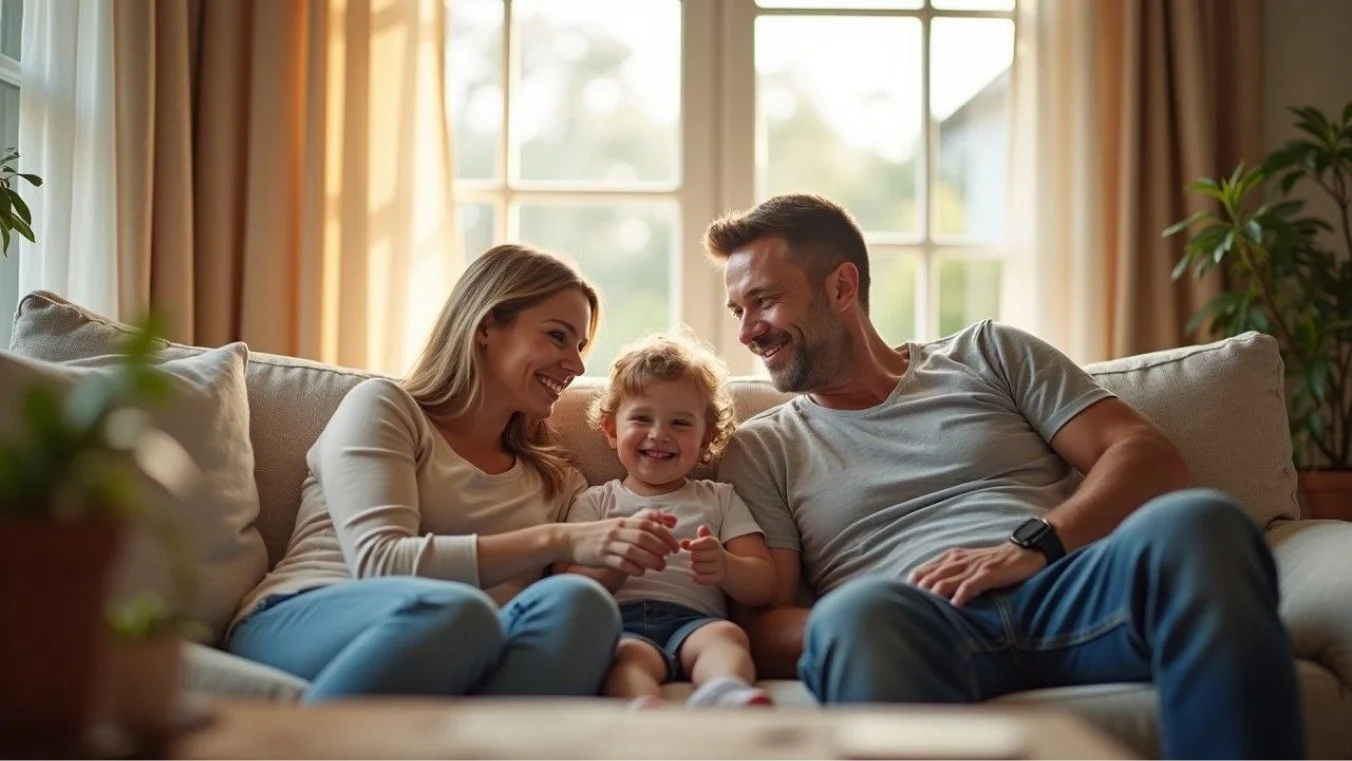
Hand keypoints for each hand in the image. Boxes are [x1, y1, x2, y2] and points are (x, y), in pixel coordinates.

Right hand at [568, 509, 679, 576]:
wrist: (570, 539)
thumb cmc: (598, 535)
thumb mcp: (616, 526)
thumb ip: (636, 528)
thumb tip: (660, 528)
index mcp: (623, 522)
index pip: (649, 525)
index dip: (665, 535)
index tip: (675, 546)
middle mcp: (616, 531)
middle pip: (643, 537)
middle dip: (660, 547)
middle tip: (670, 557)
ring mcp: (607, 543)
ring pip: (633, 550)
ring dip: (650, 559)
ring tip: (661, 567)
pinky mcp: (600, 556)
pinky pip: (619, 562)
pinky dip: (633, 567)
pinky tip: (641, 572)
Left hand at [682, 524, 726, 585]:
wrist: (724, 566)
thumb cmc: (709, 552)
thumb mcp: (703, 544)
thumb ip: (692, 542)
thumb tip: (682, 543)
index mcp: (715, 544)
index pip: (707, 541)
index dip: (696, 544)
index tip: (690, 546)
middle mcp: (719, 555)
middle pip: (698, 555)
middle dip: (692, 556)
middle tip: (693, 557)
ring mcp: (719, 567)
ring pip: (698, 567)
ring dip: (694, 566)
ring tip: (695, 565)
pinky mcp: (717, 578)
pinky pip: (701, 579)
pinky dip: (696, 577)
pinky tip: (696, 574)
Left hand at [907, 543, 1044, 606]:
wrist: (1024, 552)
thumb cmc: (994, 562)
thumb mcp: (967, 565)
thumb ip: (950, 574)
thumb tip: (930, 592)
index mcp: (950, 558)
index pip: (923, 570)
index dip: (911, 585)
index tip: (901, 599)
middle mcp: (958, 561)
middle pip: (930, 577)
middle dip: (918, 593)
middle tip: (908, 610)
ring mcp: (973, 566)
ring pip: (946, 581)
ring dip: (935, 595)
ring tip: (926, 610)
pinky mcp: (989, 573)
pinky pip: (971, 584)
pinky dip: (961, 595)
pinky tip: (955, 606)